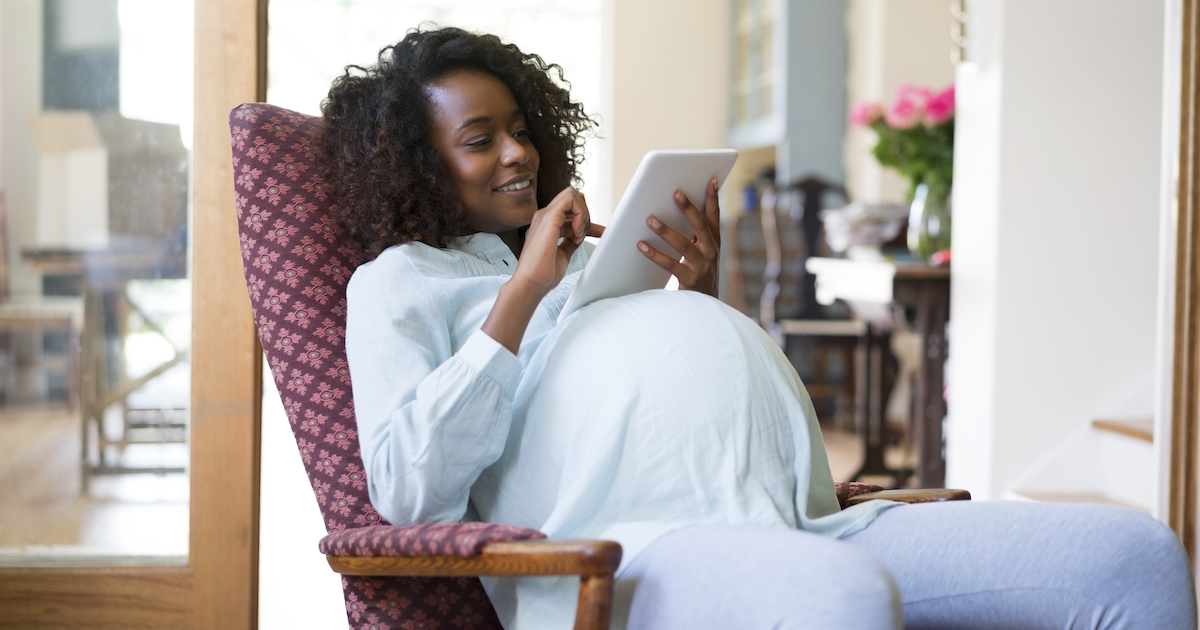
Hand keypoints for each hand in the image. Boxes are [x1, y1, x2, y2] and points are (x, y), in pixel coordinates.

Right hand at [484, 186, 604, 355]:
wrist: (531, 284)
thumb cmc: (543, 274)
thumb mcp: (563, 254)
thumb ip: (571, 241)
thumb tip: (581, 235)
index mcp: (547, 224)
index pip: (571, 211)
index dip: (588, 220)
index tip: (601, 233)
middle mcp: (545, 216)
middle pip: (572, 197)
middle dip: (585, 213)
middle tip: (584, 234)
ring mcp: (545, 215)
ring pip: (572, 194)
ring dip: (583, 213)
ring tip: (579, 234)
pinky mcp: (549, 218)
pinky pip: (570, 200)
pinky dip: (580, 213)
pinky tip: (577, 231)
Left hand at [637, 177, 720, 296]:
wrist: (705, 306)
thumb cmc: (698, 273)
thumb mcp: (702, 253)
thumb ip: (694, 234)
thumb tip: (676, 209)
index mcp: (714, 242)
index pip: (715, 216)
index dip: (714, 198)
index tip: (712, 180)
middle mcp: (711, 252)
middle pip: (701, 226)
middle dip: (689, 208)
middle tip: (675, 193)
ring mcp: (702, 266)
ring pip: (684, 245)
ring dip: (665, 231)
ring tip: (650, 219)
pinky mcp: (690, 280)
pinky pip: (670, 265)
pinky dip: (655, 254)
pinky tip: (641, 245)